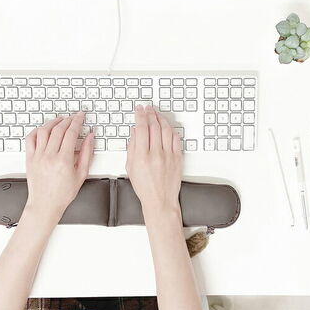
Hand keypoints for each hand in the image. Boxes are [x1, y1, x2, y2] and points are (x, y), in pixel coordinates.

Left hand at [23, 112, 93, 226]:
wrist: (45, 204)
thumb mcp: (81, 174)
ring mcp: (38, 156)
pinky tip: (44, 129)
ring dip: (53, 122)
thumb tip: (90, 138)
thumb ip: (86, 153)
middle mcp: (49, 156)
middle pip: (58, 129)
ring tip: (60, 121)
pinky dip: (37, 130)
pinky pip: (30, 138)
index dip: (77, 121)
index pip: (71, 133)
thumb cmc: (63, 193)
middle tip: (73, 118)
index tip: (81, 116)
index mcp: (63, 160)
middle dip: (68, 120)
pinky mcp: (29, 158)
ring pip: (44, 130)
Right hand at [126, 105, 182, 223]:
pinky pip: (176, 139)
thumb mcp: (130, 167)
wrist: (160, 200)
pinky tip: (167, 126)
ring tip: (156, 113)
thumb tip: (134, 132)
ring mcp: (168, 156)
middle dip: (149, 114)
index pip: (141, 129)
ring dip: (160, 118)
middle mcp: (156, 155)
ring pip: (166, 130)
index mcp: (142, 157)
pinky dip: (171, 129)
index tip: (138, 110)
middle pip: (154, 126)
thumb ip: (131, 147)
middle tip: (147, 108)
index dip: (140, 116)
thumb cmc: (144, 187)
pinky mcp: (178, 158)